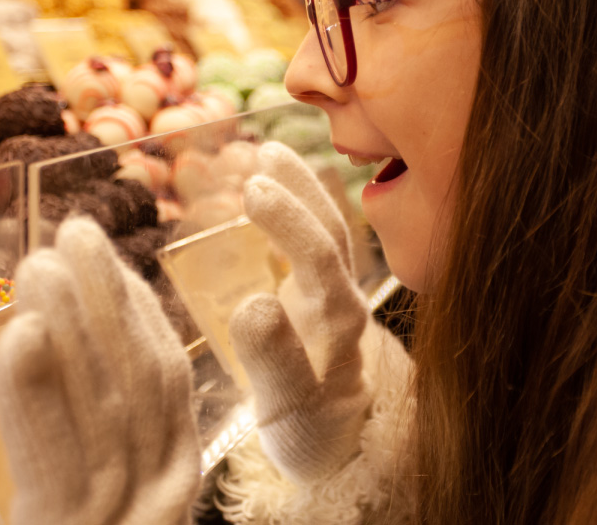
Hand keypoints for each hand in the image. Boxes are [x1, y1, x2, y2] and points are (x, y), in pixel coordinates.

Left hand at [0, 217, 198, 524]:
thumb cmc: (77, 520)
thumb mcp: (100, 486)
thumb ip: (93, 427)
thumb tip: (52, 328)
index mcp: (173, 476)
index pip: (166, 382)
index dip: (137, 310)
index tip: (105, 257)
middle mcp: (158, 493)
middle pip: (141, 385)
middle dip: (109, 297)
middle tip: (75, 231)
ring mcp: (120, 519)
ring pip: (103, 408)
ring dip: (71, 324)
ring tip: (40, 264)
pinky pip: (52, 461)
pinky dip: (35, 392)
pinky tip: (20, 336)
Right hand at [229, 142, 372, 484]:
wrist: (337, 442)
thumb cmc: (309, 430)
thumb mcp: (288, 409)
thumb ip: (273, 361)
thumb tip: (254, 304)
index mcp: (337, 328)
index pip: (321, 264)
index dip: (291, 225)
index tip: (254, 192)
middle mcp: (342, 303)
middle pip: (329, 239)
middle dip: (296, 197)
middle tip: (257, 164)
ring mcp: (334, 294)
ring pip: (328, 233)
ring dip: (301, 190)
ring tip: (268, 153)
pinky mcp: (322, 293)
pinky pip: (315, 239)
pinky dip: (297, 204)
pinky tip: (274, 177)